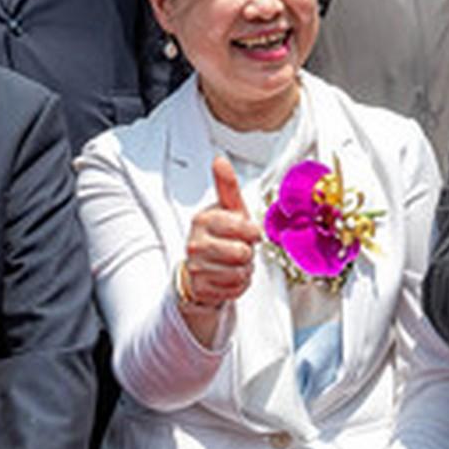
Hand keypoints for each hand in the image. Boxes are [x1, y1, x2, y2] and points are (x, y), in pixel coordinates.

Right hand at [179, 156, 261, 314]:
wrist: (200, 268)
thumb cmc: (220, 235)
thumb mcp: (228, 209)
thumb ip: (226, 186)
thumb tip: (219, 160)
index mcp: (204, 219)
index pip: (244, 228)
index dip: (252, 233)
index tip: (246, 232)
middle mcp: (195, 243)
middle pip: (242, 252)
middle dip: (247, 253)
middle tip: (238, 249)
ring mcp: (196, 267)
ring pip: (240, 272)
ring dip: (244, 270)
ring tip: (233, 263)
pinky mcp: (200, 288)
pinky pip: (234, 289)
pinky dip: (237, 285)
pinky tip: (227, 276)